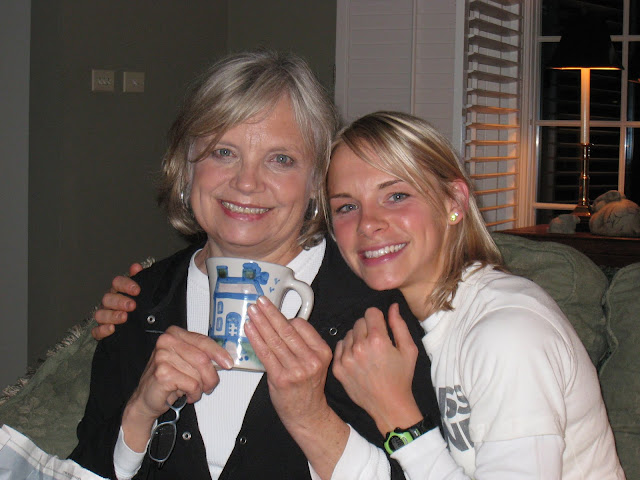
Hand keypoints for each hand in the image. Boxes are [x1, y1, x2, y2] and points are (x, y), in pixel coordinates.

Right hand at [92, 263, 142, 339]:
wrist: (140, 327)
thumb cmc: (138, 306)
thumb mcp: (142, 293)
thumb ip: (140, 278)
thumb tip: (136, 267)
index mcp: (118, 291)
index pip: (117, 283)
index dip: (126, 285)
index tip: (137, 290)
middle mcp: (109, 303)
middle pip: (108, 298)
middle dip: (120, 302)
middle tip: (132, 306)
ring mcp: (103, 317)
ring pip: (100, 314)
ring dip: (112, 315)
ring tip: (124, 317)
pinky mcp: (100, 331)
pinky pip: (96, 331)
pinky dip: (102, 330)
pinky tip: (112, 329)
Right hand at [122, 326, 233, 451]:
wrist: (145, 399)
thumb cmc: (167, 379)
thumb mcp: (185, 361)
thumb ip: (201, 355)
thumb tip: (225, 358)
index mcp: (174, 334)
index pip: (203, 341)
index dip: (218, 353)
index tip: (228, 363)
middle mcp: (166, 341)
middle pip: (203, 359)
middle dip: (211, 376)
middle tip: (210, 386)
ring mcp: (162, 356)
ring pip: (198, 374)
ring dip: (201, 387)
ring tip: (193, 390)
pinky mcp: (162, 373)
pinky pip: (192, 385)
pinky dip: (194, 393)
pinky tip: (186, 394)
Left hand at [244, 296, 333, 429]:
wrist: (307, 414)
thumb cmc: (307, 388)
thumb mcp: (315, 362)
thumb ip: (303, 344)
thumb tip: (282, 323)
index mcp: (322, 352)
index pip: (302, 326)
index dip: (285, 317)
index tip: (273, 310)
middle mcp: (311, 360)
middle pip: (287, 330)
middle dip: (271, 313)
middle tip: (260, 301)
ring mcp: (296, 370)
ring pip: (275, 339)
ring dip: (261, 322)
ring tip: (252, 311)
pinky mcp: (281, 378)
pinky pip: (265, 353)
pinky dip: (256, 338)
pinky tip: (249, 329)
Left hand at [333, 304, 421, 434]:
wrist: (388, 405)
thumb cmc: (401, 377)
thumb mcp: (408, 350)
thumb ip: (399, 325)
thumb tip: (393, 306)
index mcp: (378, 340)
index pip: (371, 312)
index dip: (378, 318)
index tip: (382, 327)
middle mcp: (359, 347)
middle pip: (359, 322)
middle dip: (368, 328)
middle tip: (376, 343)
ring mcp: (346, 358)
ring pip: (349, 334)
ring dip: (357, 338)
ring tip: (367, 353)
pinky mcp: (338, 368)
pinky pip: (339, 347)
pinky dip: (347, 349)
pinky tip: (358, 359)